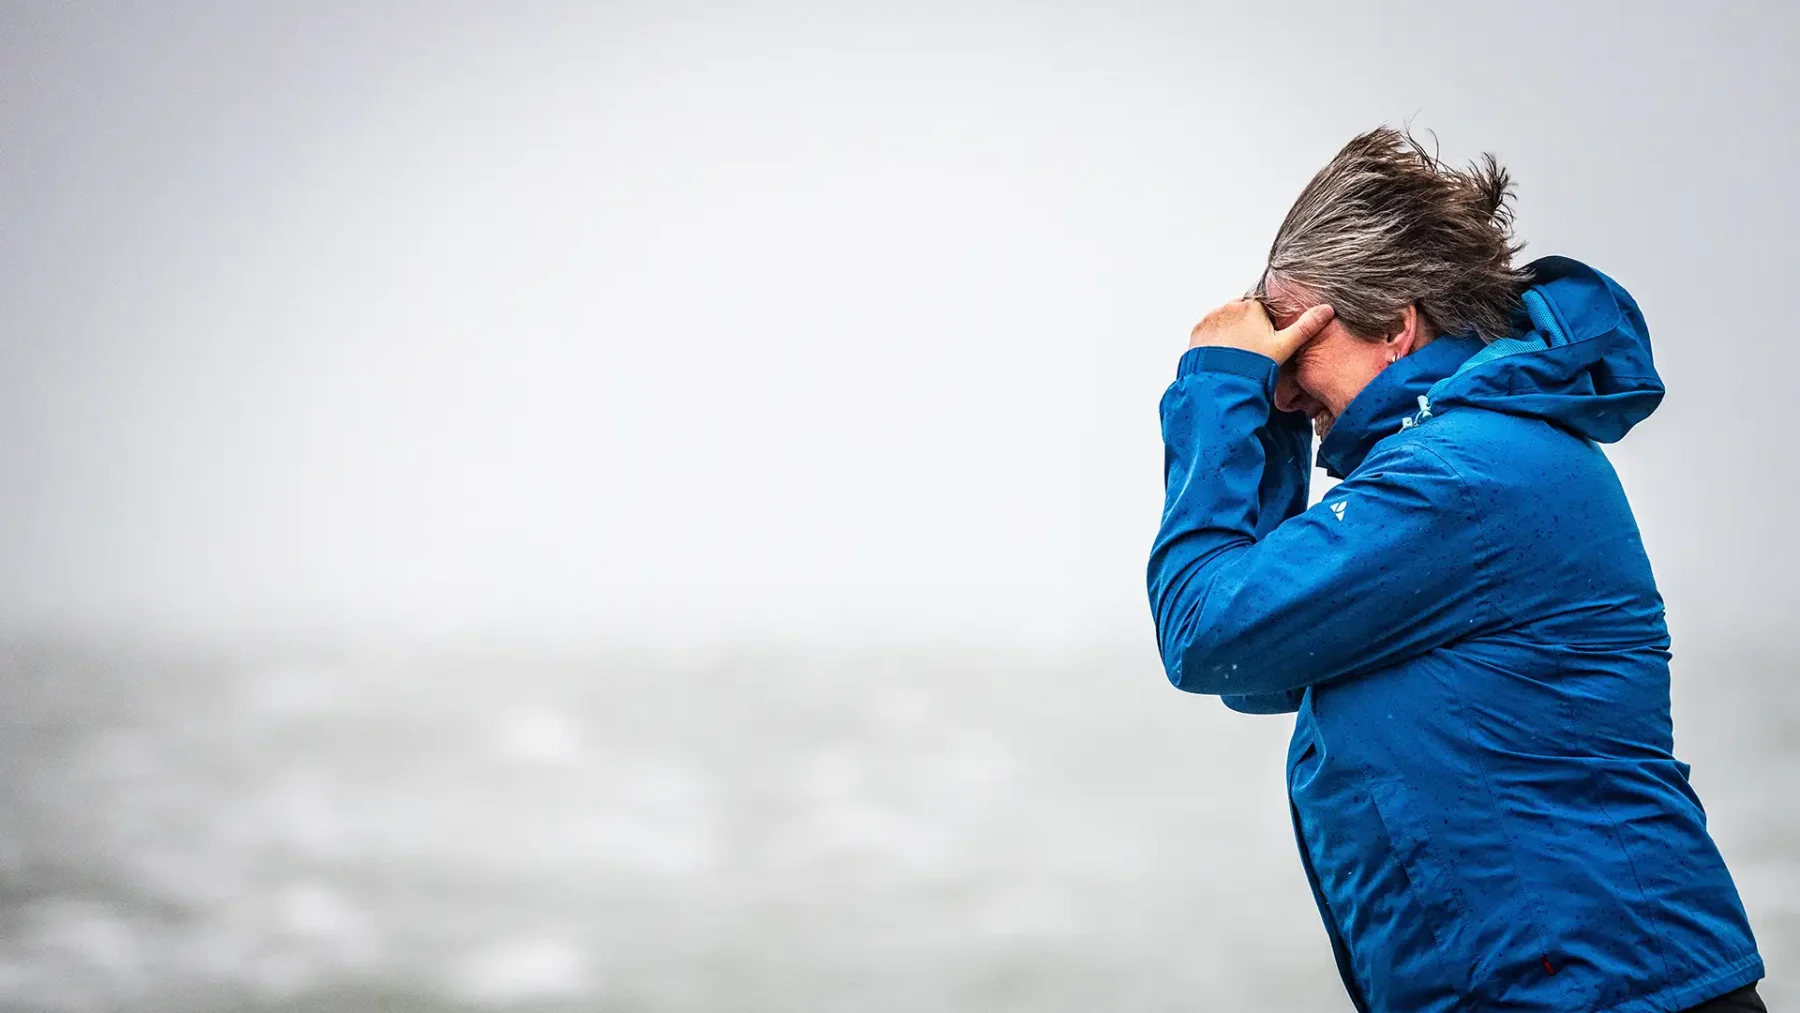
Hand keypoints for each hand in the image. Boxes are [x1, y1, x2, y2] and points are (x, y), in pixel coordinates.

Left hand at [1188, 299, 1334, 365]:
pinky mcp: (1198, 331)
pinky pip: (1209, 330)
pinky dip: (1215, 339)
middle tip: (1251, 350)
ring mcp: (1211, 318)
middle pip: (1242, 314)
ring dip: (1230, 332)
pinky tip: (1223, 354)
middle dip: (1246, 327)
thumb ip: (1305, 326)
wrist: (1223, 383)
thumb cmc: (1255, 365)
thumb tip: (1327, 310)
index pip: (1261, 309)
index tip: (1264, 341)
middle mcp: (1229, 307)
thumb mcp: (1284, 346)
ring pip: (1225, 321)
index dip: (1264, 326)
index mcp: (1252, 307)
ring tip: (1236, 354)